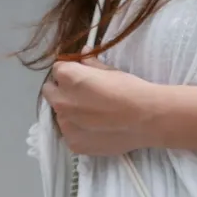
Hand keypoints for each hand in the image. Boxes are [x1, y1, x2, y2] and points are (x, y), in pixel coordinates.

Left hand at [43, 57, 158, 155]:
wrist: (146, 119)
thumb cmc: (130, 89)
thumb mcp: (109, 70)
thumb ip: (90, 64)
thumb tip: (84, 52)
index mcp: (67, 77)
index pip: (57, 70)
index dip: (70, 73)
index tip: (81, 78)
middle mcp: (60, 100)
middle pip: (50, 92)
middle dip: (62, 91)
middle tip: (83, 97)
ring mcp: (65, 125)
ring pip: (60, 115)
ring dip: (70, 113)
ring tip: (92, 117)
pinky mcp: (74, 144)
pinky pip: (70, 134)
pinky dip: (78, 132)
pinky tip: (95, 131)